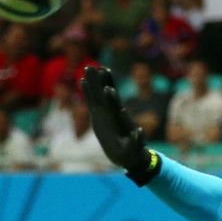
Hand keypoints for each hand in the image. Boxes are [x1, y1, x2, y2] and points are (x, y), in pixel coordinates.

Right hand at [80, 64, 158, 182]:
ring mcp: (107, 113)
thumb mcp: (133, 148)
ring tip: (91, 68)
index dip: (111, 98)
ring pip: (100, 94)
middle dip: (100, 82)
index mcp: (120, 120)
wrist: (129, 152)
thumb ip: (136, 140)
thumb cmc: (131, 152)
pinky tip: (83, 81)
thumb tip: (139, 132)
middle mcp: (113, 113)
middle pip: (105, 95)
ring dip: (96, 82)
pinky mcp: (101, 115)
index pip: (115, 106)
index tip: (109, 89)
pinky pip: (94, 100)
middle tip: (92, 68)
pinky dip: (89, 91)